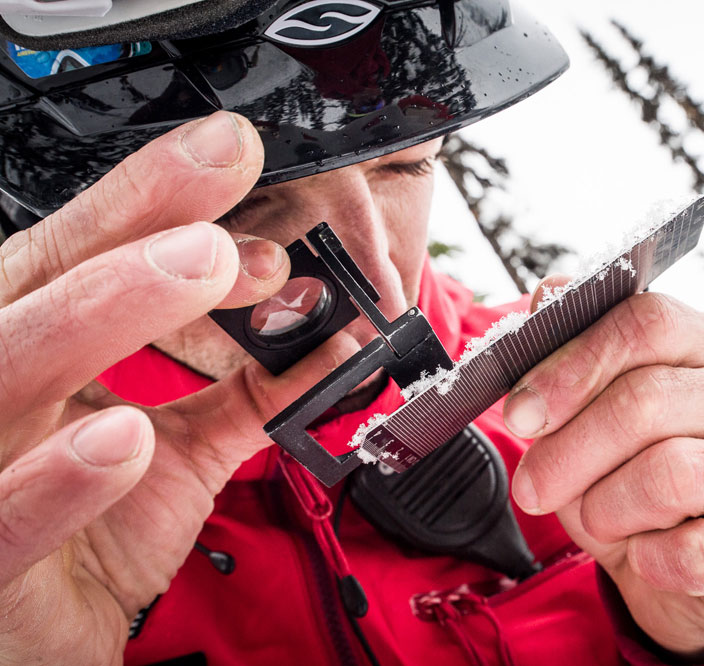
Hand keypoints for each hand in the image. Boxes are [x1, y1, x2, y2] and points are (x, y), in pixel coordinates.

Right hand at [0, 112, 346, 663]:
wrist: (35, 642)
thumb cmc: (89, 536)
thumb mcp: (178, 452)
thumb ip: (249, 393)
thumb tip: (333, 337)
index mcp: (30, 349)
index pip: (73, 253)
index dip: (146, 198)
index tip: (231, 153)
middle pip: (31, 284)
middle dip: (129, 231)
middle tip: (227, 207)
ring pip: (5, 369)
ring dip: (106, 310)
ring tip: (203, 265)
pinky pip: (4, 516)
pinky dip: (63, 477)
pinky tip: (125, 438)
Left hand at [503, 280, 703, 656]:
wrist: (691, 580)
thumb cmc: (633, 486)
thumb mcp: (591, 422)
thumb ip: (571, 358)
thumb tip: (549, 291)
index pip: (647, 323)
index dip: (573, 364)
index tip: (520, 413)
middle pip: (648, 400)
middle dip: (570, 451)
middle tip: (532, 489)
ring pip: (670, 475)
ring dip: (609, 508)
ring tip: (598, 520)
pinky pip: (697, 551)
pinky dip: (649, 559)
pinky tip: (645, 556)